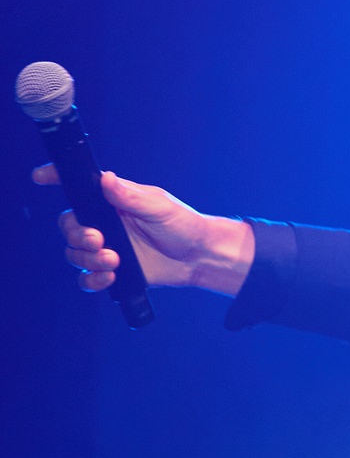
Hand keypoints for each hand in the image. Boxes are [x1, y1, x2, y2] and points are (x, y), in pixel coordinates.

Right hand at [31, 164, 253, 295]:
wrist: (200, 257)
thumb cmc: (184, 225)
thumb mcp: (159, 207)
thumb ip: (131, 197)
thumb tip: (105, 178)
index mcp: (112, 201)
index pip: (78, 188)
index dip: (56, 180)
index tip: (42, 177)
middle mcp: (104, 223)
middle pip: (68, 226)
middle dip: (75, 235)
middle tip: (98, 241)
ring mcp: (107, 247)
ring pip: (74, 253)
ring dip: (87, 259)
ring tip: (113, 261)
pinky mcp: (113, 270)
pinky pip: (87, 277)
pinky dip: (92, 279)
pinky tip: (109, 277)